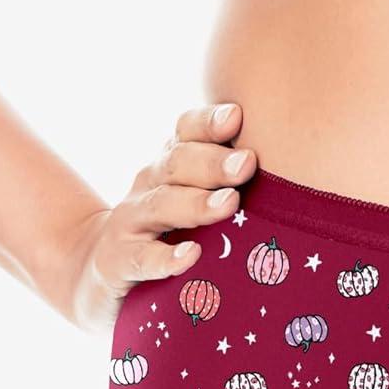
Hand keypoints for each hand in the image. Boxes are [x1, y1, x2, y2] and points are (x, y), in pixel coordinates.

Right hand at [65, 103, 256, 330]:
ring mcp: (131, 223)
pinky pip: (142, 258)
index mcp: (170, 167)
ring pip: (162, 206)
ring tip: (229, 204)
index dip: (208, 123)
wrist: (100, 271)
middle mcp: (149, 186)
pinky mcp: (119, 262)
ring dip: (196, 204)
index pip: (185, 133)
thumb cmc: (166, 232)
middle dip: (212, 162)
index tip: (237, 117)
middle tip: (247, 162)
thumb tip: (289, 169)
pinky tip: (191, 257)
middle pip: (177, 165)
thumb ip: (226, 182)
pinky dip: (166, 258)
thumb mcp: (189, 199)